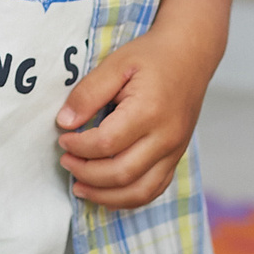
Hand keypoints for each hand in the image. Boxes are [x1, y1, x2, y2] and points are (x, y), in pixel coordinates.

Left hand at [54, 23, 221, 209]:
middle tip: (66, 161)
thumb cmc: (152, 57)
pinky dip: (128, 198)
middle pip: (121, 173)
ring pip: (139, 191)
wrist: (190, 55)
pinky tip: (106, 192)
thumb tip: (65, 123)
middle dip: (86, 173)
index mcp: (149, 111)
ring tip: (79, 186)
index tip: (62, 139)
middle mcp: (166, 137)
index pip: (106, 143)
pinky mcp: (176, 157)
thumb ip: (89, 93)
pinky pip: (154, 190)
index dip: (79, 146)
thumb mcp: (115, 64)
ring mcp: (174, 151)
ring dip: (105, 196)